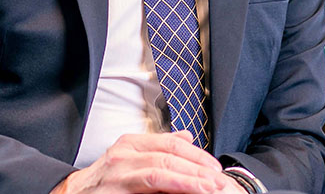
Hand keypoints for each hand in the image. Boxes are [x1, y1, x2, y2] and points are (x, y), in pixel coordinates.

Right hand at [50, 131, 240, 193]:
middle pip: (168, 156)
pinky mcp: (114, 191)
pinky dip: (169, 188)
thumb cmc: (106, 180)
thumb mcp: (131, 157)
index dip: (195, 154)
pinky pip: (147, 187)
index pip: (170, 143)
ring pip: (159, 173)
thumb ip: (158, 148)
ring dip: (187, 180)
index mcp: (131, 143)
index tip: (215, 167)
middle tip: (218, 180)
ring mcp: (117, 172)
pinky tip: (183, 192)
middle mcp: (124, 153)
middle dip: (196, 168)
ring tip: (208, 188)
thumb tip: (187, 136)